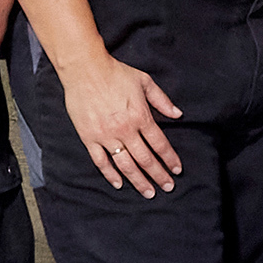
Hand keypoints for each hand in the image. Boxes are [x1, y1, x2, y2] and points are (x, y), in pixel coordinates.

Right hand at [58, 55, 182, 194]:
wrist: (84, 69)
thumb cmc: (114, 73)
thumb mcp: (144, 81)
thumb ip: (162, 100)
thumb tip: (178, 114)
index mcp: (140, 116)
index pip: (160, 144)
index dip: (170, 159)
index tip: (177, 170)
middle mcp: (125, 130)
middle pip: (146, 159)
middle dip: (159, 175)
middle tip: (168, 187)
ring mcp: (106, 136)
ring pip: (126, 165)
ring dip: (139, 181)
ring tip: (148, 192)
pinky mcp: (89, 137)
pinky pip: (101, 161)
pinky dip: (110, 175)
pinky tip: (119, 184)